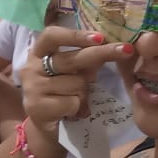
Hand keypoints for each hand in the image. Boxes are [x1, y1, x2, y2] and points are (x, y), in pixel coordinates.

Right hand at [19, 26, 134, 139]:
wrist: (44, 122)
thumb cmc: (59, 91)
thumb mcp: (70, 72)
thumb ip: (83, 60)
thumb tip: (112, 49)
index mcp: (38, 53)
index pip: (52, 36)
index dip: (75, 35)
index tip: (99, 37)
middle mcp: (31, 67)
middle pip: (70, 59)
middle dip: (100, 54)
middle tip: (126, 50)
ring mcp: (33, 87)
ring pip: (76, 83)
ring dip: (84, 92)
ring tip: (75, 99)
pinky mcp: (37, 107)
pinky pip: (72, 102)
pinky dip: (79, 107)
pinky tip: (71, 111)